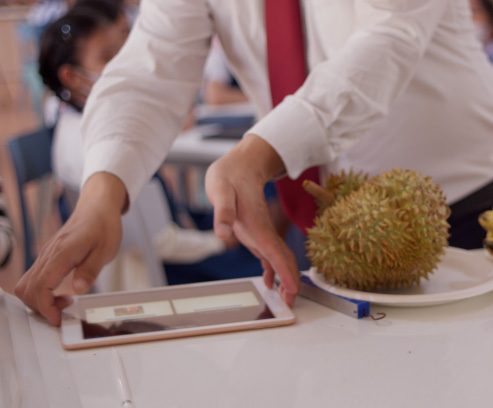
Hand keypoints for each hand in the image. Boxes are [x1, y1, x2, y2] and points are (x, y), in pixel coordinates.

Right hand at [15, 173, 126, 325]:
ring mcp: (46, 254)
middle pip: (28, 288)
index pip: (42, 285)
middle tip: (63, 312)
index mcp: (63, 252)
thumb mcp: (105, 250)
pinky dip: (41, 290)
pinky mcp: (48, 255)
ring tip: (63, 302)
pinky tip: (60, 292)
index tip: (57, 319)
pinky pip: (34, 277)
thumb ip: (90, 270)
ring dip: (39, 299)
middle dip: (41, 307)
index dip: (45, 307)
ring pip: (26, 284)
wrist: (98, 207)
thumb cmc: (103, 225)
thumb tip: (77, 290)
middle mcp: (49, 253)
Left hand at [205, 134, 299, 305]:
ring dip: (284, 279)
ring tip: (286, 299)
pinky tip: (269, 282)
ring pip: (278, 258)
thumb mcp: (221, 189)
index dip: (285, 272)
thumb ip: (223, 211)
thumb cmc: (230, 175)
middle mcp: (263, 230)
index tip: (293, 291)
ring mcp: (261, 232)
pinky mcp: (256, 231)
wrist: (242, 164)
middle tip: (291, 304)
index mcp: (257, 223)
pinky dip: (272, 270)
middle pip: (282, 259)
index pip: (275, 252)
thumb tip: (222, 233)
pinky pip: (269, 254)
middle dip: (290, 282)